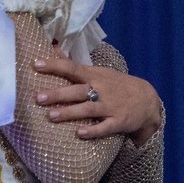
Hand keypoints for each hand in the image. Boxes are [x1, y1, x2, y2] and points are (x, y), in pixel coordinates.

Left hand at [33, 50, 162, 144]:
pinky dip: (93, 130)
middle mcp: (101, 89)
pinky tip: (79, 133)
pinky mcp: (118, 122)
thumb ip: (76, 65)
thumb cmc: (117, 85)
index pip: (71, 68)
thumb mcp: (99, 72)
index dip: (54, 65)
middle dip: (57, 94)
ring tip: (51, 116)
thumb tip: (54, 49)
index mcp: (94, 76)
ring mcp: (110, 106)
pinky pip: (104, 127)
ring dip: (70, 112)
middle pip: (77, 91)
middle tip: (38, 97)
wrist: (148, 100)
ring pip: (88, 109)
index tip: (35, 64)